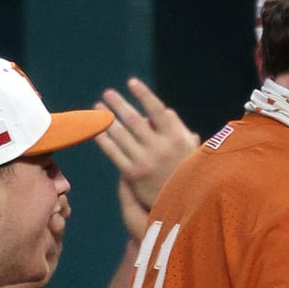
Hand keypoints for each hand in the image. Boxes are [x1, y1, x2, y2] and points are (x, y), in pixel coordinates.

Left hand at [94, 77, 197, 215]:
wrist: (185, 205)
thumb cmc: (189, 174)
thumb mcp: (192, 150)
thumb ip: (179, 129)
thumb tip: (165, 112)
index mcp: (177, 137)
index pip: (157, 110)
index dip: (143, 95)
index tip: (132, 82)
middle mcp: (160, 147)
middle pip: (135, 120)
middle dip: (119, 104)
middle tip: (108, 93)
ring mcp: (145, 161)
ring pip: (121, 135)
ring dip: (107, 119)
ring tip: (98, 107)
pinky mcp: (132, 174)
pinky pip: (114, 153)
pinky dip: (104, 139)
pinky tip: (96, 130)